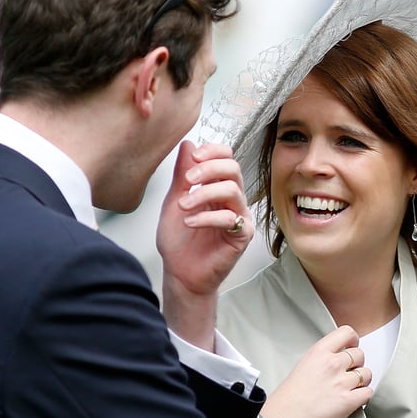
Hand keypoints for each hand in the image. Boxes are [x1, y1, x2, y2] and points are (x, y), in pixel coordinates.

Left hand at [157, 140, 252, 347]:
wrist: (180, 273)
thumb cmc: (179, 242)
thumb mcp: (174, 201)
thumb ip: (182, 175)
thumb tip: (188, 144)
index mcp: (217, 188)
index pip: (227, 158)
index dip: (213, 152)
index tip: (194, 157)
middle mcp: (232, 200)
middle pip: (233, 169)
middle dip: (209, 169)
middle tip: (187, 181)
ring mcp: (239, 217)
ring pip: (232, 190)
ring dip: (204, 194)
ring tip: (183, 206)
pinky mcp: (242, 236)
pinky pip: (230, 218)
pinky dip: (207, 217)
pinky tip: (190, 223)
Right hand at [259, 326, 372, 417]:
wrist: (285, 417)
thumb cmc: (290, 396)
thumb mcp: (304, 364)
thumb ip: (323, 357)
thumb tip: (339, 356)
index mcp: (319, 352)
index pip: (346, 333)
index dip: (353, 340)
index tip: (352, 346)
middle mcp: (333, 364)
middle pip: (360, 354)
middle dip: (357, 363)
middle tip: (349, 372)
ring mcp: (342, 382)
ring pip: (367, 373)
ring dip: (362, 380)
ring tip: (350, 387)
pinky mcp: (349, 401)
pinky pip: (368, 392)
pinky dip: (363, 396)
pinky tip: (352, 398)